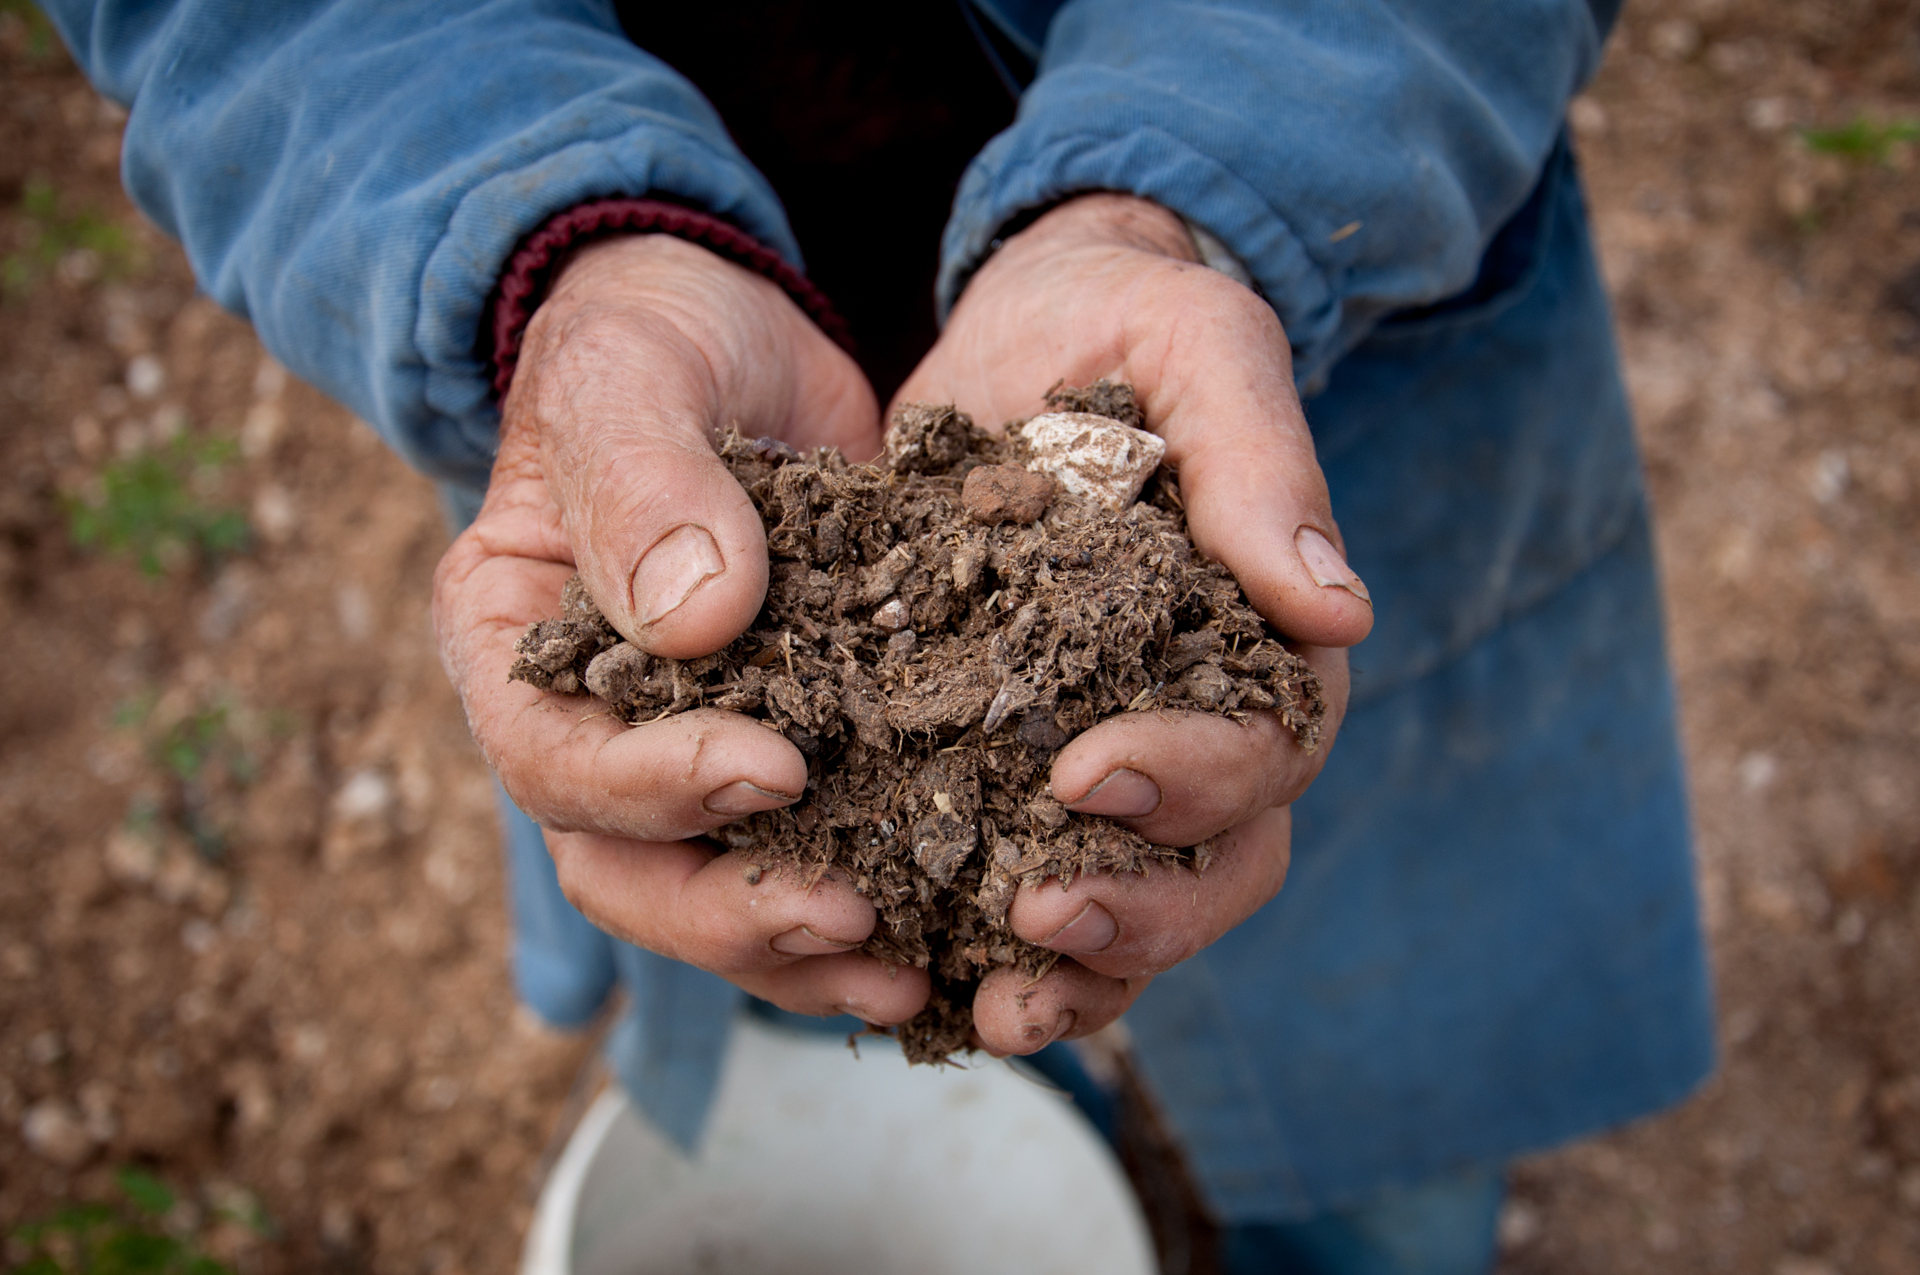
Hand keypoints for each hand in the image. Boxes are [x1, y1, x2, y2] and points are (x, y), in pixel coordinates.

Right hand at [434, 234, 929, 1024]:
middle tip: (851, 914)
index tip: (773, 768)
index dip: (650, 790)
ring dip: (806, 946)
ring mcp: (688, 749)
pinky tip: (956, 924)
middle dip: (734, 911)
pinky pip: (815, 849)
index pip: (553, 764)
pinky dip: (876, 894)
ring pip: (719, 893)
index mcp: (512, 648)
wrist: (727, 336)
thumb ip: (644, 482)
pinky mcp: (794, 746)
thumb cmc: (650, 337)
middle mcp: (591, 729)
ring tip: (913, 967)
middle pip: (628, 874)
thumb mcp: (633, 375)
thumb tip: (696, 624)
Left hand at [894, 194, 1369, 1053]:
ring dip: (1074, 974)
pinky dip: (979, 948)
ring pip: (1129, 907)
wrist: (1030, 325)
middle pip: (1216, 866)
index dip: (1195, 779)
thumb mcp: (1200, 347)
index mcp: (1259, 642)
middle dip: (1139, 910)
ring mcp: (1102, 756)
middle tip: (1037, 922)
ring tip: (994, 1005)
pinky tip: (919, 984)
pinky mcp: (1002, 764)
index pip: (1267, 748)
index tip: (1090, 773)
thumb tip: (1338, 610)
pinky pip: (1013, 886)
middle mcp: (1196, 722)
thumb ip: (1262, 465)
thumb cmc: (1129, 324)